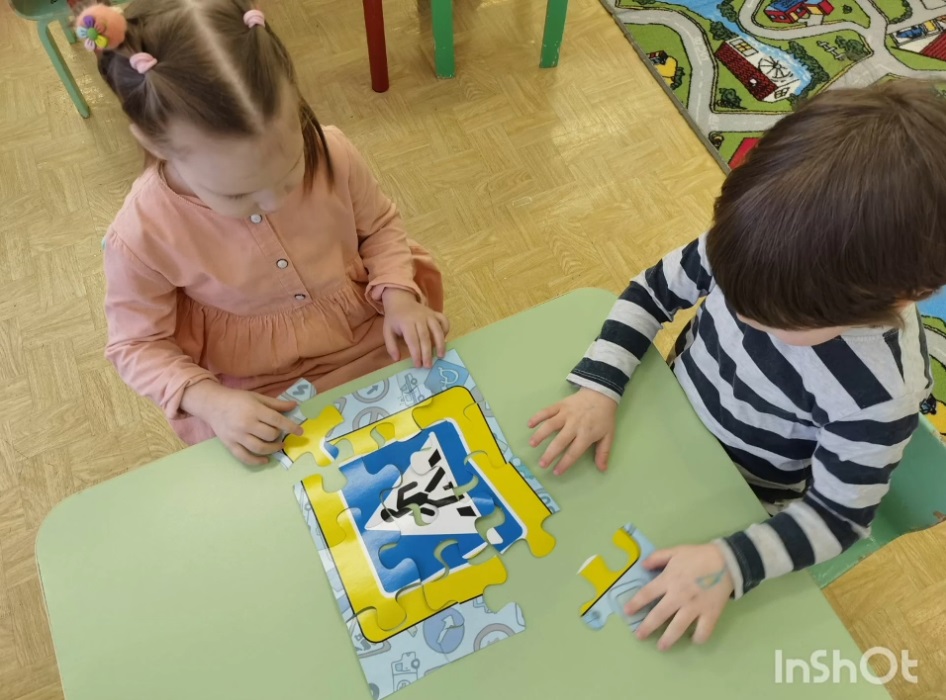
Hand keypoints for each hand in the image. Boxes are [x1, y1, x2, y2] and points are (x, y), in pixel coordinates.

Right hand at [182, 382, 303, 465]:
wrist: (213, 404)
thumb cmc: (237, 399)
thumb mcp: (257, 397)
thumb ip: (276, 403)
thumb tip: (295, 405)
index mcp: (254, 410)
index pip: (277, 420)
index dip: (291, 427)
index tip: (300, 432)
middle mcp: (246, 424)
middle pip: (270, 435)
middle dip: (279, 436)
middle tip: (281, 434)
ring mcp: (237, 436)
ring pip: (259, 448)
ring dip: (273, 449)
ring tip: (278, 446)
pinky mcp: (230, 444)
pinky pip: (244, 457)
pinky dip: (256, 461)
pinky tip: (265, 460)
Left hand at [381, 288, 449, 368]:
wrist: (401, 300)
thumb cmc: (395, 318)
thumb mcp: (387, 331)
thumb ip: (391, 345)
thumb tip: (397, 359)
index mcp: (406, 322)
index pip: (412, 340)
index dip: (416, 353)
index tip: (418, 365)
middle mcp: (419, 318)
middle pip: (425, 337)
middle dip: (427, 353)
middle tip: (428, 366)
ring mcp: (429, 314)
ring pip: (437, 330)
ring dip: (440, 344)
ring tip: (441, 356)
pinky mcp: (435, 313)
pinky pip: (444, 321)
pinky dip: (446, 330)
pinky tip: (444, 340)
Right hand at [527, 388, 616, 474]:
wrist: (601, 394)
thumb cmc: (604, 417)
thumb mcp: (608, 436)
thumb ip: (604, 453)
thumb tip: (602, 469)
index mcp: (586, 434)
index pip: (574, 452)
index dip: (565, 463)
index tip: (556, 472)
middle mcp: (574, 425)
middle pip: (560, 441)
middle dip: (550, 454)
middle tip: (541, 464)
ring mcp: (566, 414)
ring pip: (550, 425)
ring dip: (540, 435)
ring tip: (532, 444)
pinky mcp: (560, 405)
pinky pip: (547, 411)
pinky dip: (537, 417)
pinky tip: (529, 424)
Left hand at [625, 543, 732, 650]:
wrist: (727, 561)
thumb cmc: (698, 555)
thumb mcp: (675, 551)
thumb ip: (657, 557)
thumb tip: (642, 566)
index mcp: (669, 579)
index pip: (647, 594)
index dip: (636, 604)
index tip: (627, 612)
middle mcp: (679, 595)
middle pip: (659, 615)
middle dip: (647, 627)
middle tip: (639, 636)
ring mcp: (695, 606)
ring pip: (678, 627)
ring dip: (668, 639)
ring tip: (661, 647)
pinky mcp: (711, 613)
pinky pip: (703, 631)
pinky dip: (698, 637)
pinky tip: (694, 639)